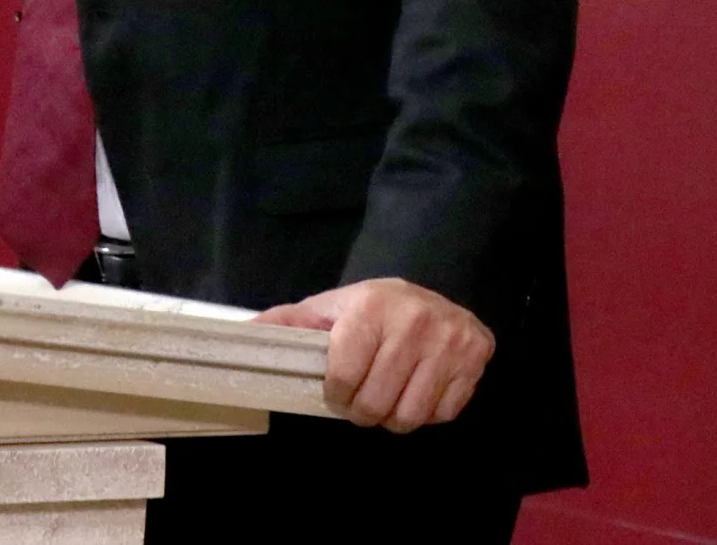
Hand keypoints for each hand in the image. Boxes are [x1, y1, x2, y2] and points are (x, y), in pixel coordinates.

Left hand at [255, 278, 493, 432]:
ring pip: (409, 417)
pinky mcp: (475, 361)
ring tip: (390, 393)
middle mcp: (414, 322)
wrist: (434, 298)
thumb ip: (287, 323)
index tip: (339, 386)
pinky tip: (419, 388)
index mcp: (371, 308)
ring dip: (394, 416)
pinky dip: (427, 412)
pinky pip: (441, 415)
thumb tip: (241, 335)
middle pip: (375, 405)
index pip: (343, 378)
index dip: (336, 392)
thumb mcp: (329, 309)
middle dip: (363, 409)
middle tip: (364, 394)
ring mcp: (449, 343)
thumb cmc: (372, 310)